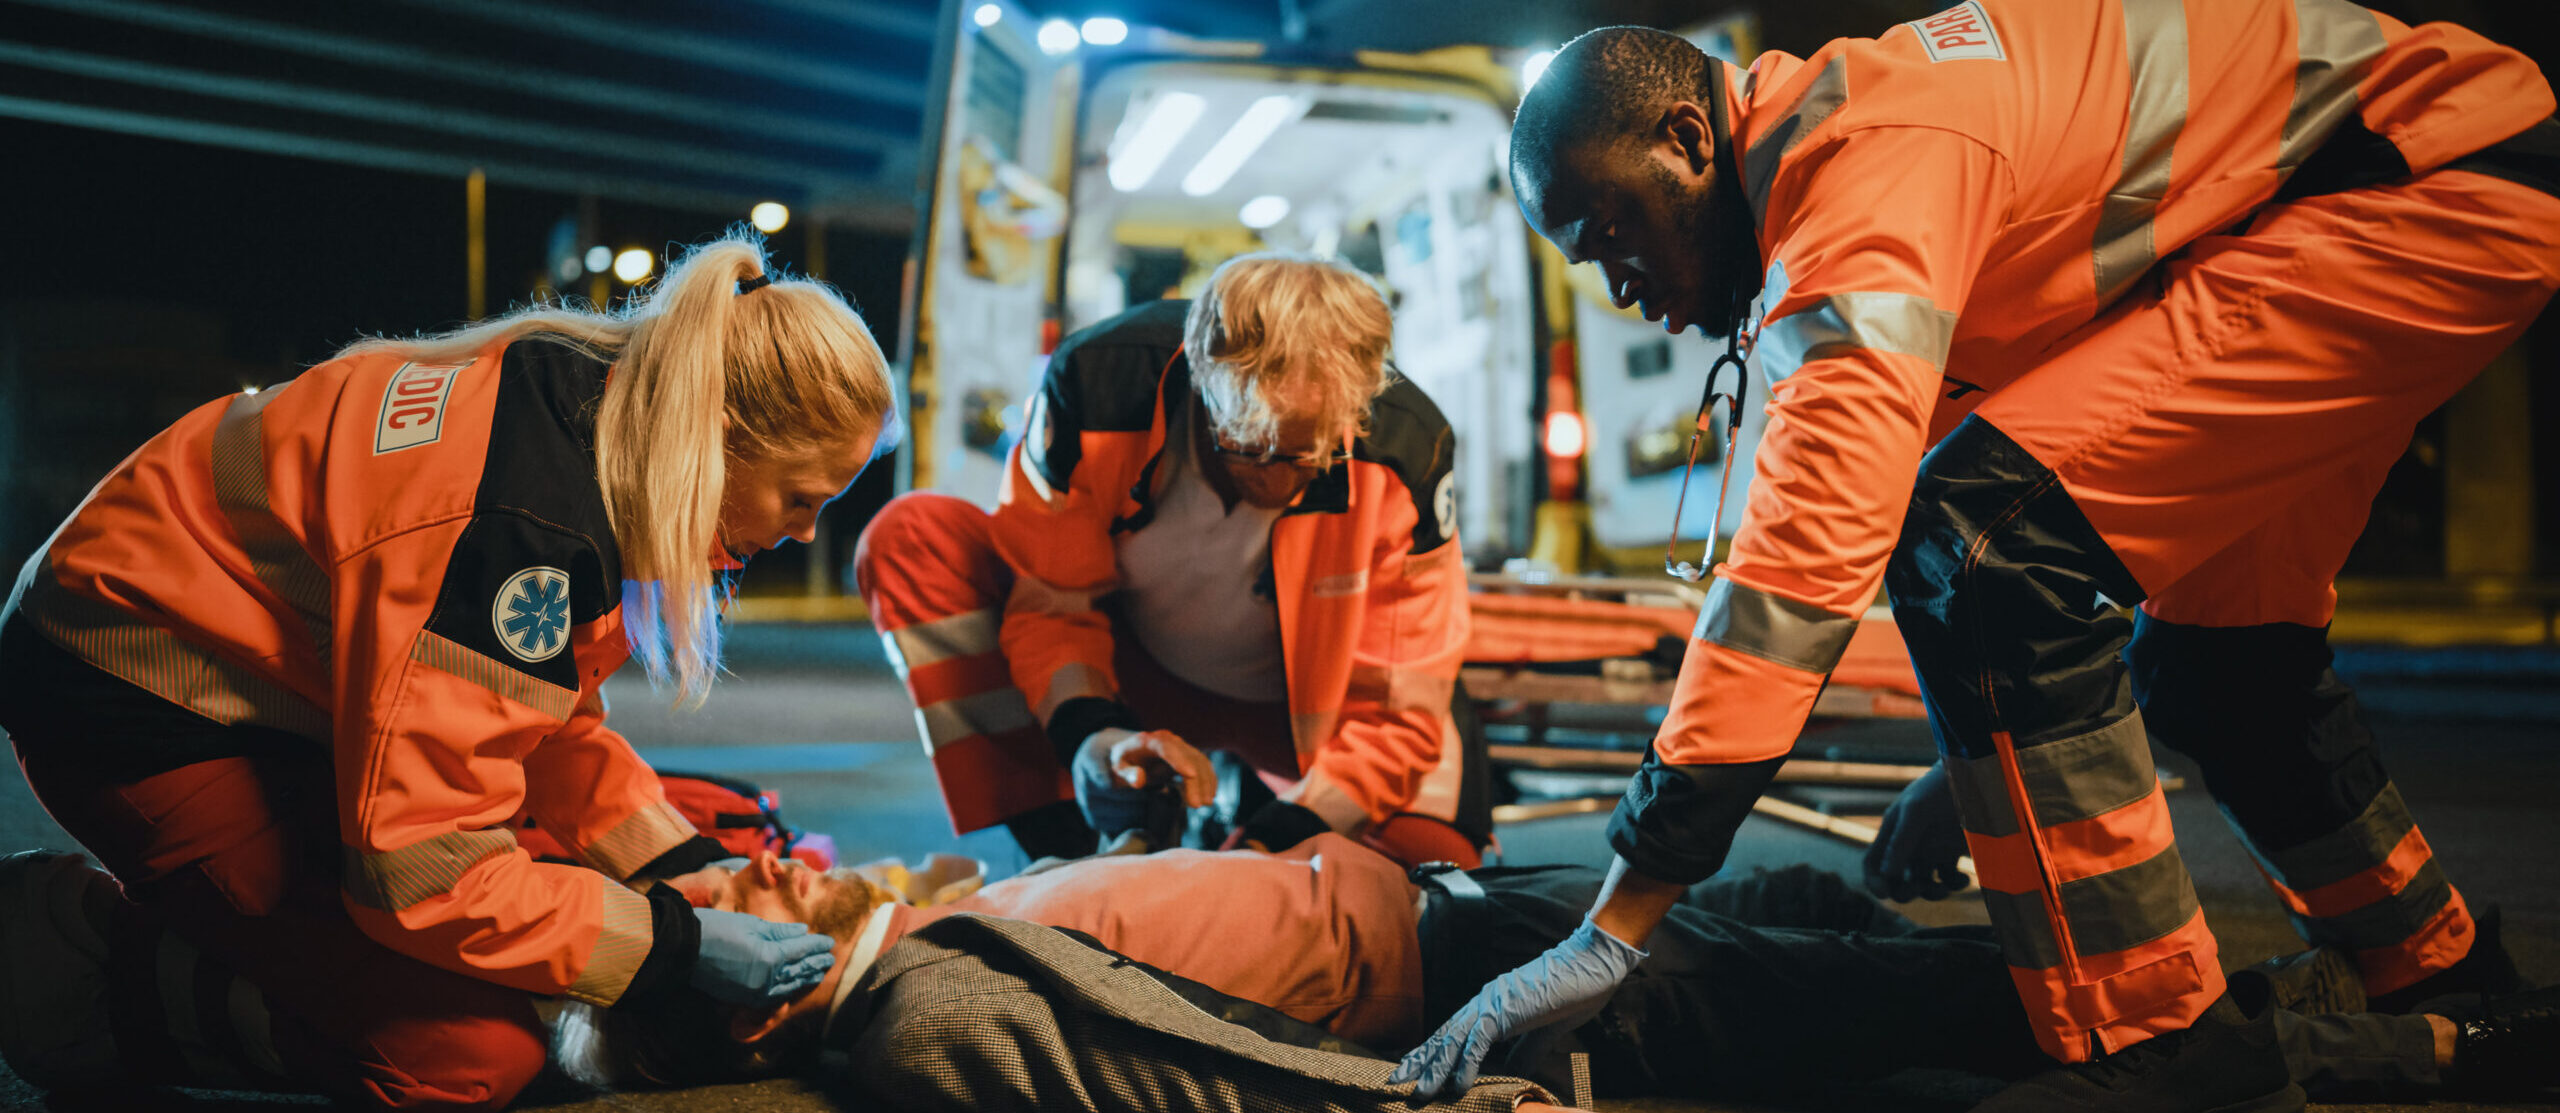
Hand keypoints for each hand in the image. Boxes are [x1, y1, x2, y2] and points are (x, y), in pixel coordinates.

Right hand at [688, 907, 835, 1004]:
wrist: (683, 949)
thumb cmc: (716, 929)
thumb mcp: (752, 924)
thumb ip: (780, 932)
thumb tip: (803, 932)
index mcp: (770, 957)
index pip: (801, 951)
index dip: (817, 945)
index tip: (829, 941)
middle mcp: (766, 980)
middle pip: (798, 971)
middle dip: (815, 963)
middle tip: (830, 958)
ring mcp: (754, 992)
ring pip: (788, 987)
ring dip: (805, 979)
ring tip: (818, 973)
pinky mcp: (743, 998)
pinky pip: (772, 996)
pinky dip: (786, 990)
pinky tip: (793, 986)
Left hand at [1072, 728, 1214, 835]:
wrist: (1128, 753)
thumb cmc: (1121, 763)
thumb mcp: (1117, 769)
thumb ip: (1127, 774)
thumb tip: (1140, 780)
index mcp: (1148, 740)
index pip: (1166, 747)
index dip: (1179, 759)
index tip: (1189, 775)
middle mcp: (1168, 740)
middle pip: (1188, 756)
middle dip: (1196, 780)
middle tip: (1197, 805)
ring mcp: (1179, 746)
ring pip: (1199, 760)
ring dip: (1205, 782)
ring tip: (1204, 804)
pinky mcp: (1187, 756)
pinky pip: (1202, 765)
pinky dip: (1208, 779)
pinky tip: (1210, 796)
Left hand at [1390, 918, 1644, 1096]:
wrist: (1594, 962)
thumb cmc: (1574, 991)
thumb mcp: (1546, 1031)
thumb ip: (1526, 1051)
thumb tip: (1514, 1072)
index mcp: (1492, 1006)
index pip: (1452, 1033)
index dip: (1430, 1053)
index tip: (1412, 1072)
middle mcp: (1484, 1003)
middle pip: (1442, 1036)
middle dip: (1418, 1062)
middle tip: (1393, 1083)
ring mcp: (1493, 1004)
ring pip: (1453, 1041)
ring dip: (1434, 1069)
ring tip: (1417, 1093)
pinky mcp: (1506, 1010)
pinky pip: (1479, 1042)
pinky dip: (1465, 1066)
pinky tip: (1456, 1087)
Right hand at [1863, 761, 1972, 901]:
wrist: (1977, 774)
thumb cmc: (1942, 786)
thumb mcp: (1917, 809)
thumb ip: (1901, 841)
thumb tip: (1887, 874)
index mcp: (1893, 831)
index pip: (1873, 863)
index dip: (1873, 880)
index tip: (1883, 894)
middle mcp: (1910, 843)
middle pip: (1896, 880)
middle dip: (1903, 891)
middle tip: (1916, 888)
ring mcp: (1933, 849)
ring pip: (1923, 884)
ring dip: (1931, 892)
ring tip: (1945, 888)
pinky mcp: (1954, 852)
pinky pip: (1949, 879)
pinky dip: (1954, 884)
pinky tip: (1965, 879)